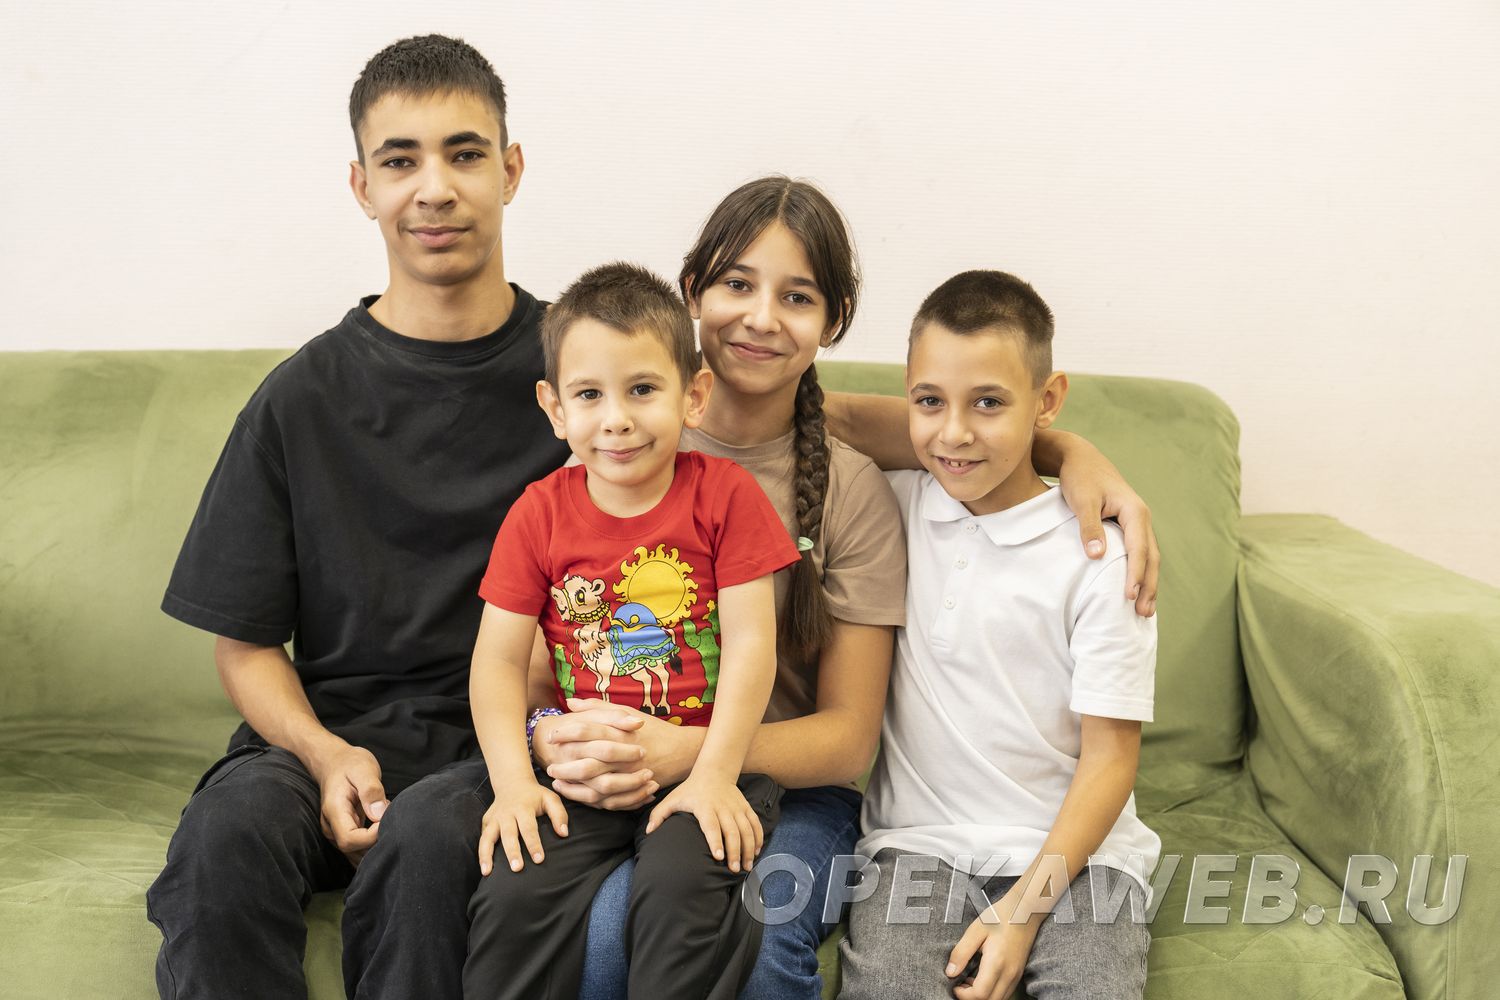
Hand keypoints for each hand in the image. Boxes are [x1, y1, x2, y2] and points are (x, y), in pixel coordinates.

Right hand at [307, 742, 387, 866]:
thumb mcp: (364, 769)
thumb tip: (379, 814)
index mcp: (334, 811)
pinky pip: (357, 848)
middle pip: (353, 850)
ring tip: (389, 826)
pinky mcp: (344, 831)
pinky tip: (383, 832)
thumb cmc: (350, 764)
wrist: (334, 761)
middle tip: (392, 823)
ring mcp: (336, 831)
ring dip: (374, 846)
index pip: (349, 839)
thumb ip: (371, 790)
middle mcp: (331, 826)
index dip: (371, 837)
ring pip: (355, 853)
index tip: (386, 819)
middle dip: (376, 843)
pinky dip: (371, 845)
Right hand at [477, 780, 569, 875]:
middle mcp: (506, 813)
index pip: (529, 828)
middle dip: (512, 852)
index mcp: (523, 807)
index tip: (539, 859)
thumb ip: (559, 815)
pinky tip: (484, 869)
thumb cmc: (535, 795)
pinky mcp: (486, 822)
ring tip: (487, 872)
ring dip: (487, 855)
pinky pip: (482, 839)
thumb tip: (563, 834)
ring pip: (488, 837)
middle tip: (517, 869)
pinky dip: (481, 854)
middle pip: (508, 834)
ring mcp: (494, 818)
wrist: (512, 782)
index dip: (534, 844)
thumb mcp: (550, 799)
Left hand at [540, 698, 698, 809]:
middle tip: (549, 766)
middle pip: (588, 763)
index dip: (565, 734)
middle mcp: (623, 755)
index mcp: (620, 732)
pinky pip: (608, 800)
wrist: (680, 751)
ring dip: (573, 786)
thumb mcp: (626, 712)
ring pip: (596, 786)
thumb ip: (597, 707)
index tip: (550, 737)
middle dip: (565, 766)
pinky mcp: (633, 790)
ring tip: (557, 782)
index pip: (586, 731)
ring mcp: (628, 775)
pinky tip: (576, 794)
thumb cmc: (650, 729)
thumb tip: (569, 703)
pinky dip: (590, 800)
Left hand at [645, 773, 762, 872]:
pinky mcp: (745, 807)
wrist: (714, 771)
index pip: (711, 825)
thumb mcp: (672, 798)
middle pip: (732, 830)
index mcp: (704, 806)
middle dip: (735, 851)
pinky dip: (758, 837)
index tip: (719, 857)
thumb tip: (648, 831)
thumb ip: (659, 814)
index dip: (716, 841)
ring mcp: (736, 807)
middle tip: (734, 869)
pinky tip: (757, 851)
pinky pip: (755, 823)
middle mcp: (723, 807)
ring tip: (746, 866)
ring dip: (749, 848)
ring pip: (746, 829)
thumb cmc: (690, 789)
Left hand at [946, 896, 1040, 999]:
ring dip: (982, 997)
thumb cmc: (1000, 917)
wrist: (1025, 910)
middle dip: (972, 998)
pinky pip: (1005, 993)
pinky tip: (982, 979)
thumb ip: (961, 952)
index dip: (964, 995)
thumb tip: (950, 972)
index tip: (955, 985)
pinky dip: (992, 993)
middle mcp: (1009, 974)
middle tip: (960, 985)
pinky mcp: (1019, 974)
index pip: (980, 994)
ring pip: (999, 999)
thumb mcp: (975, 930)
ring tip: (970, 981)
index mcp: (997, 963)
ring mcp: (1016, 975)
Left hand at [1056, 438, 1159, 616]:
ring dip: (1148, 583)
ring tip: (1145, 611)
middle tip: (1142, 613)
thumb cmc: (1080, 478)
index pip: (1138, 549)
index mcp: (1134, 511)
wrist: (1079, 458)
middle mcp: (1141, 518)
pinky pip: (1139, 553)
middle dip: (1148, 586)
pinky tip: (1137, 590)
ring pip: (1148, 557)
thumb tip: (1096, 556)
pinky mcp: (1127, 526)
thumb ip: (1089, 527)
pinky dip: (1141, 573)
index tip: (1128, 596)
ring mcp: (1136, 522)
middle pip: (1150, 557)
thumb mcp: (1082, 500)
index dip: (1135, 574)